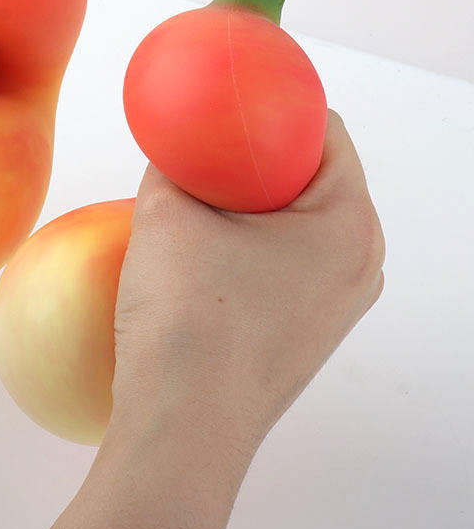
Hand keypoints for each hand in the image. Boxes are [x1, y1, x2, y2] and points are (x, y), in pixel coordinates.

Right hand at [53, 111, 384, 528]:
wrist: (181, 427)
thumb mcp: (168, 212)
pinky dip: (255, 242)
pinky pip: (290, 262)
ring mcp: (339, 304)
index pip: (325, 131)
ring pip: (300, 223)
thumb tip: (176, 146)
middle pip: (314, 177)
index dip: (277, 105)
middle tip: (208, 150)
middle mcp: (361, 263)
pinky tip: (208, 252)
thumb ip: (175, 163)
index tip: (234, 101)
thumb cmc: (186, 316)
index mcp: (349, 223)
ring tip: (202, 202)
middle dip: (260, 156)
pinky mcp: (310, 331)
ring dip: (254, 203)